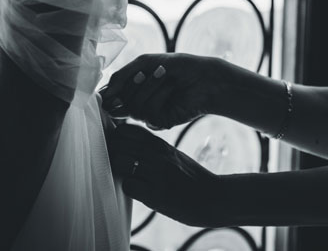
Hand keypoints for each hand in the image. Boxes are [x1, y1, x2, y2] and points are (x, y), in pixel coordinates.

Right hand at [100, 53, 227, 129]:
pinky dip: (160, 95)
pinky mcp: (161, 123)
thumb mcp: (145, 63)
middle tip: (147, 72)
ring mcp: (148, 115)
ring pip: (134, 108)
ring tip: (164, 75)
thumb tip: (103, 95)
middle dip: (134, 84)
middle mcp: (138, 104)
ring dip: (150, 87)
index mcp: (132, 89)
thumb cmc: (176, 66)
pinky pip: (149, 112)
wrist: (204, 76)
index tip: (116, 82)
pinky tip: (172, 88)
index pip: (111, 96)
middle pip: (119, 102)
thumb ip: (121, 77)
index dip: (110, 92)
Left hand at [107, 124, 226, 227]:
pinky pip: (128, 185)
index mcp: (161, 144)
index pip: (127, 129)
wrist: (214, 198)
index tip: (116, 147)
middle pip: (118, 143)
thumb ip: (153, 149)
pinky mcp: (156, 194)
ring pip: (120, 161)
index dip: (116, 138)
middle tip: (117, 165)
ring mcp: (157, 174)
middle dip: (112, 153)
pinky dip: (128, 188)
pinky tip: (137, 191)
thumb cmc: (193, 179)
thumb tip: (129, 144)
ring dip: (118, 171)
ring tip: (127, 177)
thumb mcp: (174, 155)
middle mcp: (158, 155)